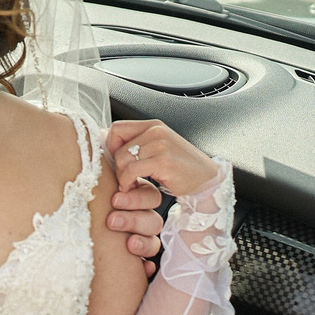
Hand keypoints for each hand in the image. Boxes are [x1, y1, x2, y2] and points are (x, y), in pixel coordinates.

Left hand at [106, 119, 222, 261]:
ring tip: (129, 185)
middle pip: (117, 145)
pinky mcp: (164, 161)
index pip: (117, 128)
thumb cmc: (182, 168)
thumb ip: (138, 144)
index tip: (116, 163)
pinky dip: (127, 182)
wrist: (207, 180)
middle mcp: (156, 131)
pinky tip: (134, 188)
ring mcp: (161, 144)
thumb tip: (106, 145)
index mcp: (154, 125)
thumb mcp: (158, 149)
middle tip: (124, 179)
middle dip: (116, 166)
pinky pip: (132, 170)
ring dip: (121, 176)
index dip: (110, 146)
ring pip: (122, 158)